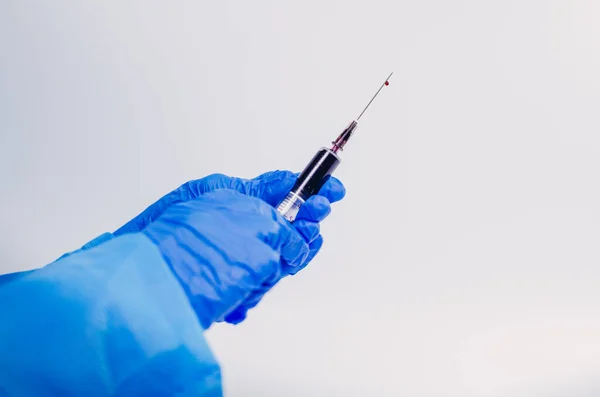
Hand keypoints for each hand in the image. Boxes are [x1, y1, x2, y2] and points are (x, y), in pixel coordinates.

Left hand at [116, 171, 344, 325]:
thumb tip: (292, 213)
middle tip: (307, 230)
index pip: (285, 191)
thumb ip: (261, 206)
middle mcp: (241, 227)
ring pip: (279, 260)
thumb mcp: (217, 200)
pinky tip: (239, 298)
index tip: (333, 192)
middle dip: (302, 232)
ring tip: (260, 273)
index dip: (312, 191)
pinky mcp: (232, 283)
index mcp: (238, 199)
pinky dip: (253, 292)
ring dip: (274, 269)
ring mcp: (238, 256)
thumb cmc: (167, 232)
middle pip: (290, 229)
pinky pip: (259, 286)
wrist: (144, 278)